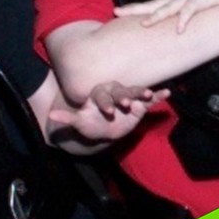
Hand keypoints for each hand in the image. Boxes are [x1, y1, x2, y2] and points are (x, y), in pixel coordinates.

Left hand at [48, 82, 169, 143]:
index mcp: (99, 93)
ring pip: (136, 92)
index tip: (109, 111)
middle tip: (127, 104)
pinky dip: (158, 96)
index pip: (102, 96)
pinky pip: (150, 99)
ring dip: (142, 92)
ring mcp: (128, 97)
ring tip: (150, 94)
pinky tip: (167, 93)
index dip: (105, 103)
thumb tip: (51, 116)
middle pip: (120, 91)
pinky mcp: (140, 105)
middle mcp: (115, 92)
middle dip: (124, 96)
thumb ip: (67, 119)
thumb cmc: (90, 123)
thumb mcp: (78, 122)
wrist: (103, 127)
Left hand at [116, 0, 218, 32]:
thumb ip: (180, 18)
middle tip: (117, 11)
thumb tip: (170, 32)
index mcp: (172, 1)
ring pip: (168, 8)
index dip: (133, 8)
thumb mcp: (190, 8)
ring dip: (157, 16)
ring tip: (145, 24)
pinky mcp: (200, 1)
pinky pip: (190, 11)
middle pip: (151, 5)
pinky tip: (179, 29)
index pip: (149, 5)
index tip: (116, 11)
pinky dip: (184, 20)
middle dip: (135, 9)